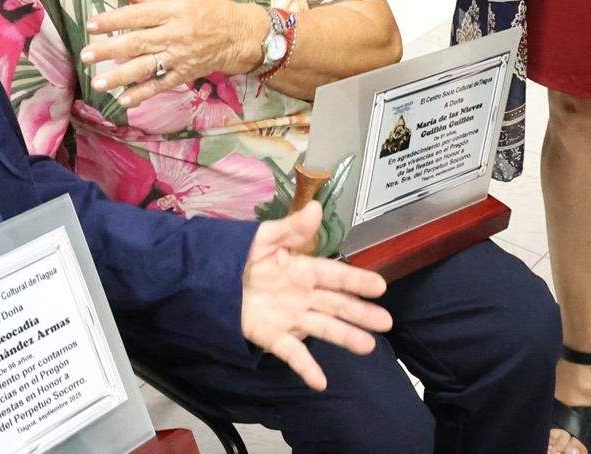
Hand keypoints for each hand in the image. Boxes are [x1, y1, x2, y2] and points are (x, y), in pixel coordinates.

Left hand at [82, 0, 259, 107]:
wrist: (239, 35)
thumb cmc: (209, 10)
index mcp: (173, 10)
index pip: (138, 14)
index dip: (113, 20)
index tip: (91, 25)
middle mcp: (175, 33)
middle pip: (138, 42)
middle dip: (109, 50)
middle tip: (86, 56)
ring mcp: (179, 56)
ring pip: (146, 67)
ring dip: (120, 76)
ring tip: (98, 83)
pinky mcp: (184, 74)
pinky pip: (161, 85)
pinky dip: (143, 94)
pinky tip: (124, 101)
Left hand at [240, 202, 391, 389]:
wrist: (204, 280)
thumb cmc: (236, 255)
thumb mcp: (263, 238)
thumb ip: (290, 229)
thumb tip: (317, 208)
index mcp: (301, 269)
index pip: (334, 275)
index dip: (356, 281)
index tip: (380, 287)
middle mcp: (301, 295)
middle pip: (336, 305)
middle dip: (361, 313)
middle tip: (387, 322)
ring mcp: (289, 318)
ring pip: (323, 328)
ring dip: (345, 337)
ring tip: (368, 347)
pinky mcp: (273, 337)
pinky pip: (293, 354)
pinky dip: (307, 368)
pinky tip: (321, 382)